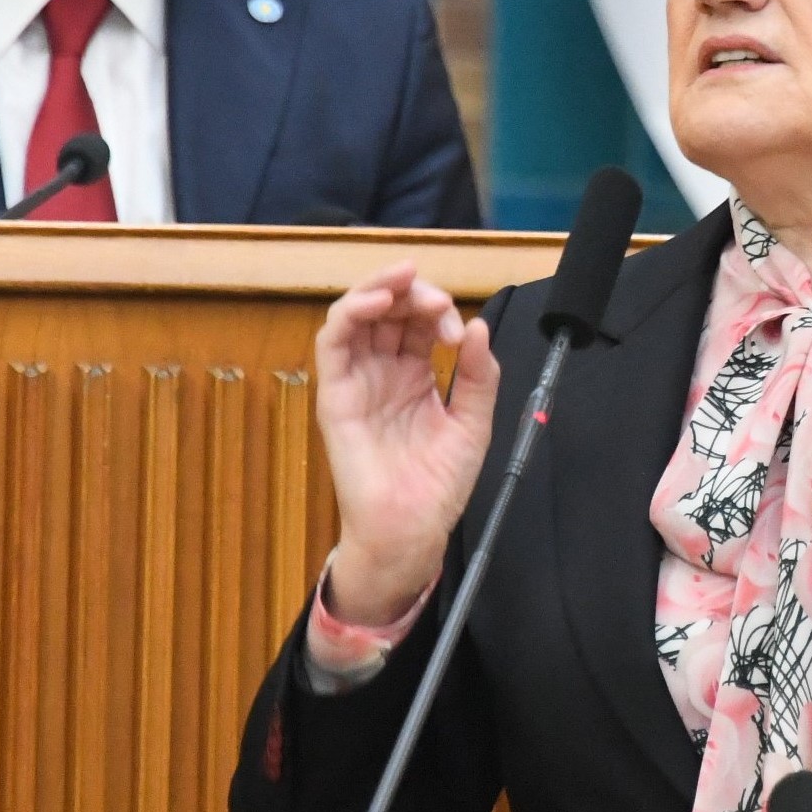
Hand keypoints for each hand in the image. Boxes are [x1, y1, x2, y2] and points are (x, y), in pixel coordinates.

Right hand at [308, 261, 499, 633]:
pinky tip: (378, 301)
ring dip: (380, 289)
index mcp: (414, 373)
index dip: (440, 310)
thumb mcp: (472, 422)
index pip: (419, 320)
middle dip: (414, 293)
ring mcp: (357, 379)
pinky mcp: (336, 394)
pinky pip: (332, 342)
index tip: (460, 330)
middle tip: (438, 304)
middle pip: (388, 309)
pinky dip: (351, 311)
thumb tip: (479, 327)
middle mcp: (382, 370)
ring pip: (356, 314)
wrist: (412, 528)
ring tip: (407, 283)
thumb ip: (478, 375)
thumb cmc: (438, 484)